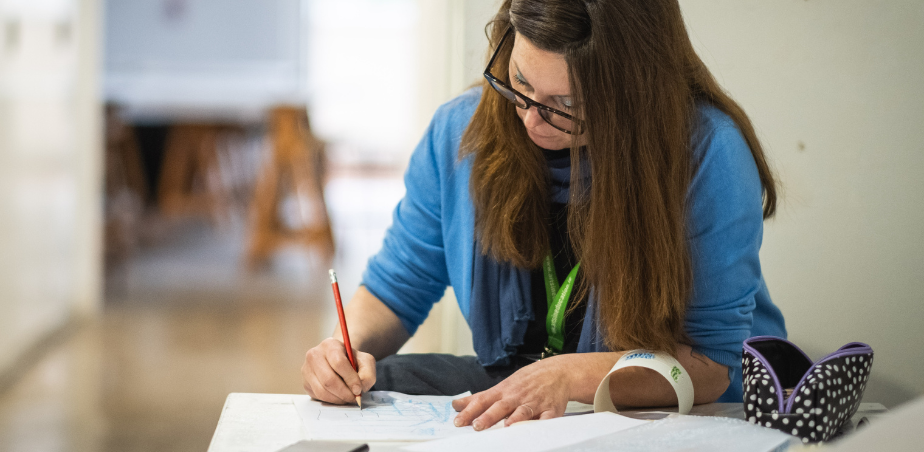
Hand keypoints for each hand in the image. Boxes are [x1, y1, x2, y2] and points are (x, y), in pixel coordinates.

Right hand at [302, 337, 375, 403]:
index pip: (339, 363)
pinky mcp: (305, 383)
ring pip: (322, 390)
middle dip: (344, 392)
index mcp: (329, 345)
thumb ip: (367, 374)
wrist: (339, 361)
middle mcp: (314, 355)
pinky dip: (331, 400)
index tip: (359, 389)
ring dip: (338, 398)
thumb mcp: (365, 362)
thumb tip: (359, 389)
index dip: (350, 379)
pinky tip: (339, 396)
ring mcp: (306, 369)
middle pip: (328, 379)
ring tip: (348, 397)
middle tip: (354, 398)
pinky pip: (318, 396)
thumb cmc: (352, 360)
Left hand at [451, 355, 573, 429]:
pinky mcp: (550, 410)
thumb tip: (456, 405)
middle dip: (488, 417)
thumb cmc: (525, 381)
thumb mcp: (502, 386)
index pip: (482, 401)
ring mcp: (534, 402)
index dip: (470, 411)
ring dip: (515, 418)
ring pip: (522, 412)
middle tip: (477, 426)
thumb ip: (480, 398)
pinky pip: (547, 418)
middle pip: (500, 407)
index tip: (458, 421)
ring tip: (506, 427)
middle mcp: (516, 396)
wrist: (556, 372)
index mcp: (503, 392)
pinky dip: (542, 423)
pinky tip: (536, 427)